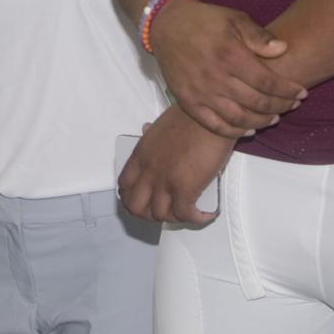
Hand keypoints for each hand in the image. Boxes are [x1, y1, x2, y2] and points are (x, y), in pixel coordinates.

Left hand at [118, 106, 232, 224]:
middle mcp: (148, 171)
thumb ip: (150, 133)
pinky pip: (185, 214)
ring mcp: (165, 181)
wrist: (208, 115)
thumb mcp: (159, 123)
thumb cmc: (189, 116)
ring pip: (160, 215)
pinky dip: (195, 218)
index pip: (124, 185)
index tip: (143, 201)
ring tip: (187, 213)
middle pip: (136, 207)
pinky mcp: (185, 188)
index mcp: (140, 155)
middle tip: (164, 213)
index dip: (130, 198)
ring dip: (174, 218)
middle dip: (149, 215)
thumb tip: (146, 129)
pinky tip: (204, 214)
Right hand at [151, 0, 305, 137]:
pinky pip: (214, 125)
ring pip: (238, 118)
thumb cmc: (204, 20)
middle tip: (293, 105)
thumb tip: (283, 49)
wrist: (166, 25)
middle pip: (257, 102)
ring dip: (261, 122)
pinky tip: (249, 130)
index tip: (301, 93)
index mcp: (230, 54)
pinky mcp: (187, 101)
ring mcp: (200, 92)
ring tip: (275, 118)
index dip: (287, 90)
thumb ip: (259, 36)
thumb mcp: (234, 18)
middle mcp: (215, 77)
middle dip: (281, 106)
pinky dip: (234, 132)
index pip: (267, 82)